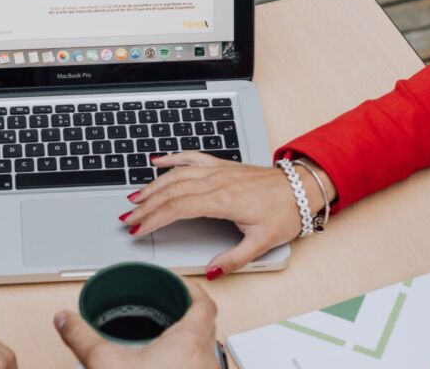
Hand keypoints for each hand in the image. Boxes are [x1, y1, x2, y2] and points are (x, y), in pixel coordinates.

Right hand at [54, 280, 219, 368]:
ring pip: (206, 351)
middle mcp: (207, 360)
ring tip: (167, 340)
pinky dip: (188, 364)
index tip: (180, 284)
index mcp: (190, 341)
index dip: (192, 289)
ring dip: (191, 342)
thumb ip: (82, 338)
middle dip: (189, 314)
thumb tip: (65, 319)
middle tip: (170, 308)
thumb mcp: (105, 364)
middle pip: (207, 325)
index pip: (204, 303)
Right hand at [122, 152, 334, 279]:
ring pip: (177, 174)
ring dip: (153, 185)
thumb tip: (212, 271)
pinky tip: (157, 162)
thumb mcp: (263, 242)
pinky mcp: (223, 166)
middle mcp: (217, 181)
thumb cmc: (286, 211)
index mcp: (223, 200)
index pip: (177, 208)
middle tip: (127, 219)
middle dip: (146, 206)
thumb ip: (235, 259)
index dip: (154, 220)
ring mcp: (219, 170)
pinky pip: (192, 157)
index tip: (138, 230)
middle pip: (171, 191)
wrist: (302, 188)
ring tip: (134, 197)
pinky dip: (172, 159)